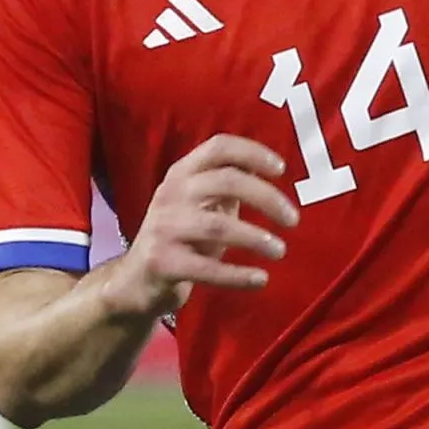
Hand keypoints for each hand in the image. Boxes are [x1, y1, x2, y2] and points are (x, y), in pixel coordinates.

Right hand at [105, 135, 298, 320]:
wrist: (134, 280)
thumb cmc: (180, 235)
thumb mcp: (200, 203)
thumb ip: (229, 185)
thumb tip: (273, 170)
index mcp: (182, 173)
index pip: (218, 147)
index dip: (252, 152)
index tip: (282, 168)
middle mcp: (171, 194)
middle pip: (226, 181)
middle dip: (266, 197)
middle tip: (293, 219)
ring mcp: (163, 228)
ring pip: (218, 226)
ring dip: (255, 238)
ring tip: (280, 250)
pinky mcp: (161, 262)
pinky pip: (206, 268)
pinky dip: (238, 275)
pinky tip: (260, 279)